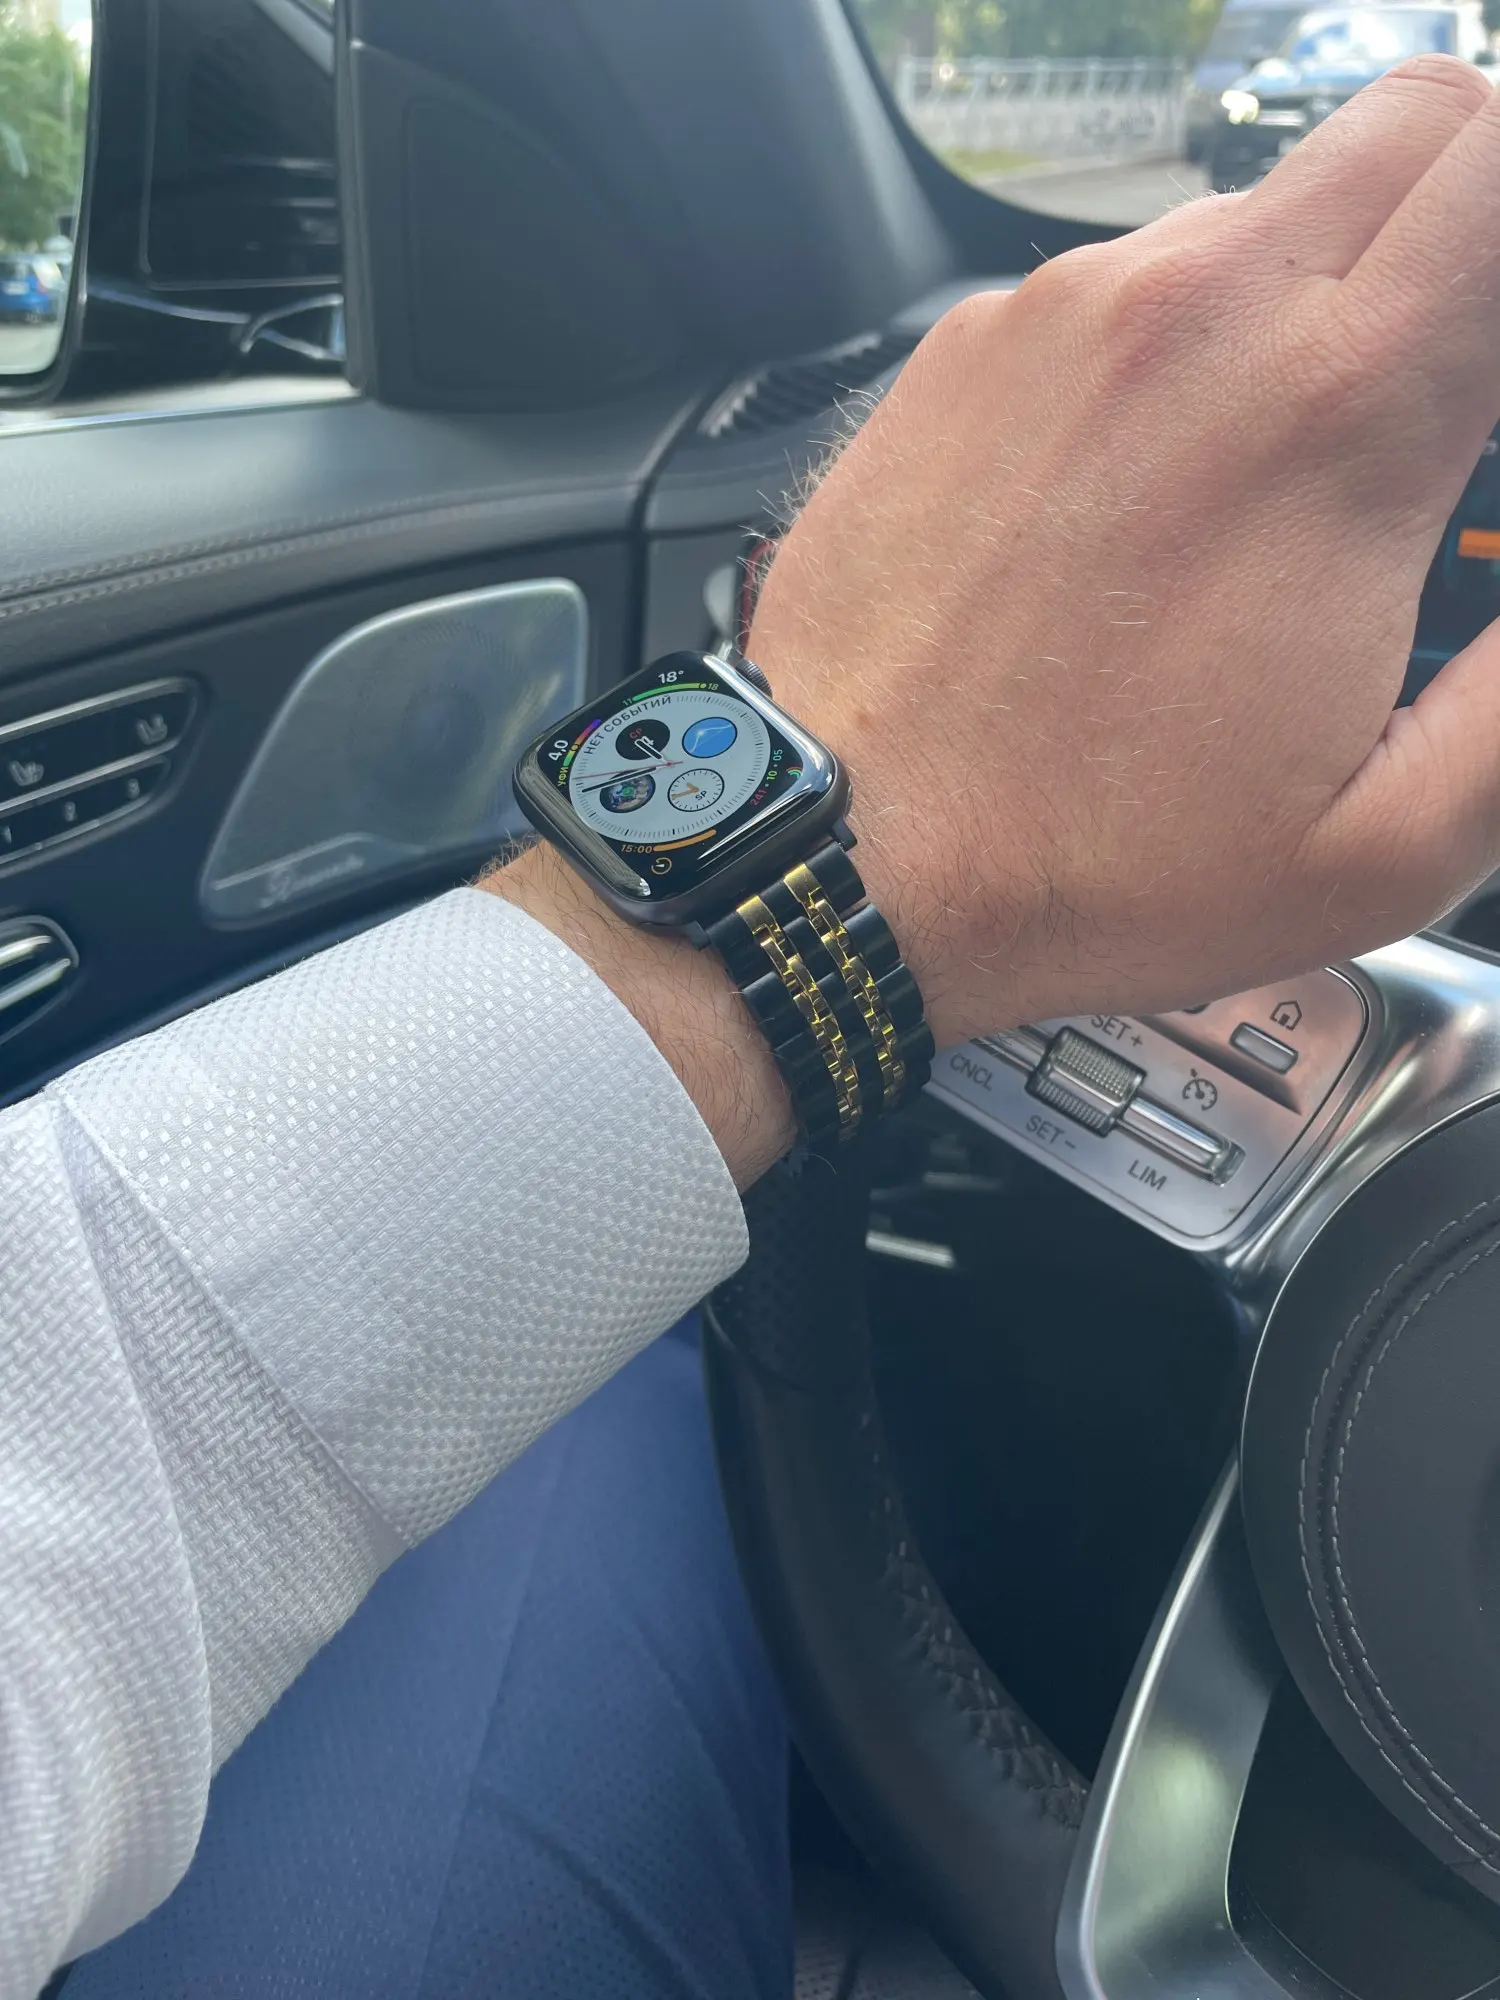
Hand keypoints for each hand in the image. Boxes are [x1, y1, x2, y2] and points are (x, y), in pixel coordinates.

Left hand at [751, 56, 1499, 1050]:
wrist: (846, 859)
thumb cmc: (1083, 863)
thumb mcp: (1384, 845)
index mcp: (1336, 415)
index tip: (1498, 377)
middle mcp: (1196, 315)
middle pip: (1415, 126)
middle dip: (1462, 224)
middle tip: (1442, 374)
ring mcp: (1064, 316)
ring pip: (1254, 208)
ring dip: (1300, 299)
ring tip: (1264, 474)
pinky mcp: (968, 347)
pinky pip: (1113, 283)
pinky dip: (1162, 350)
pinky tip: (1133, 492)